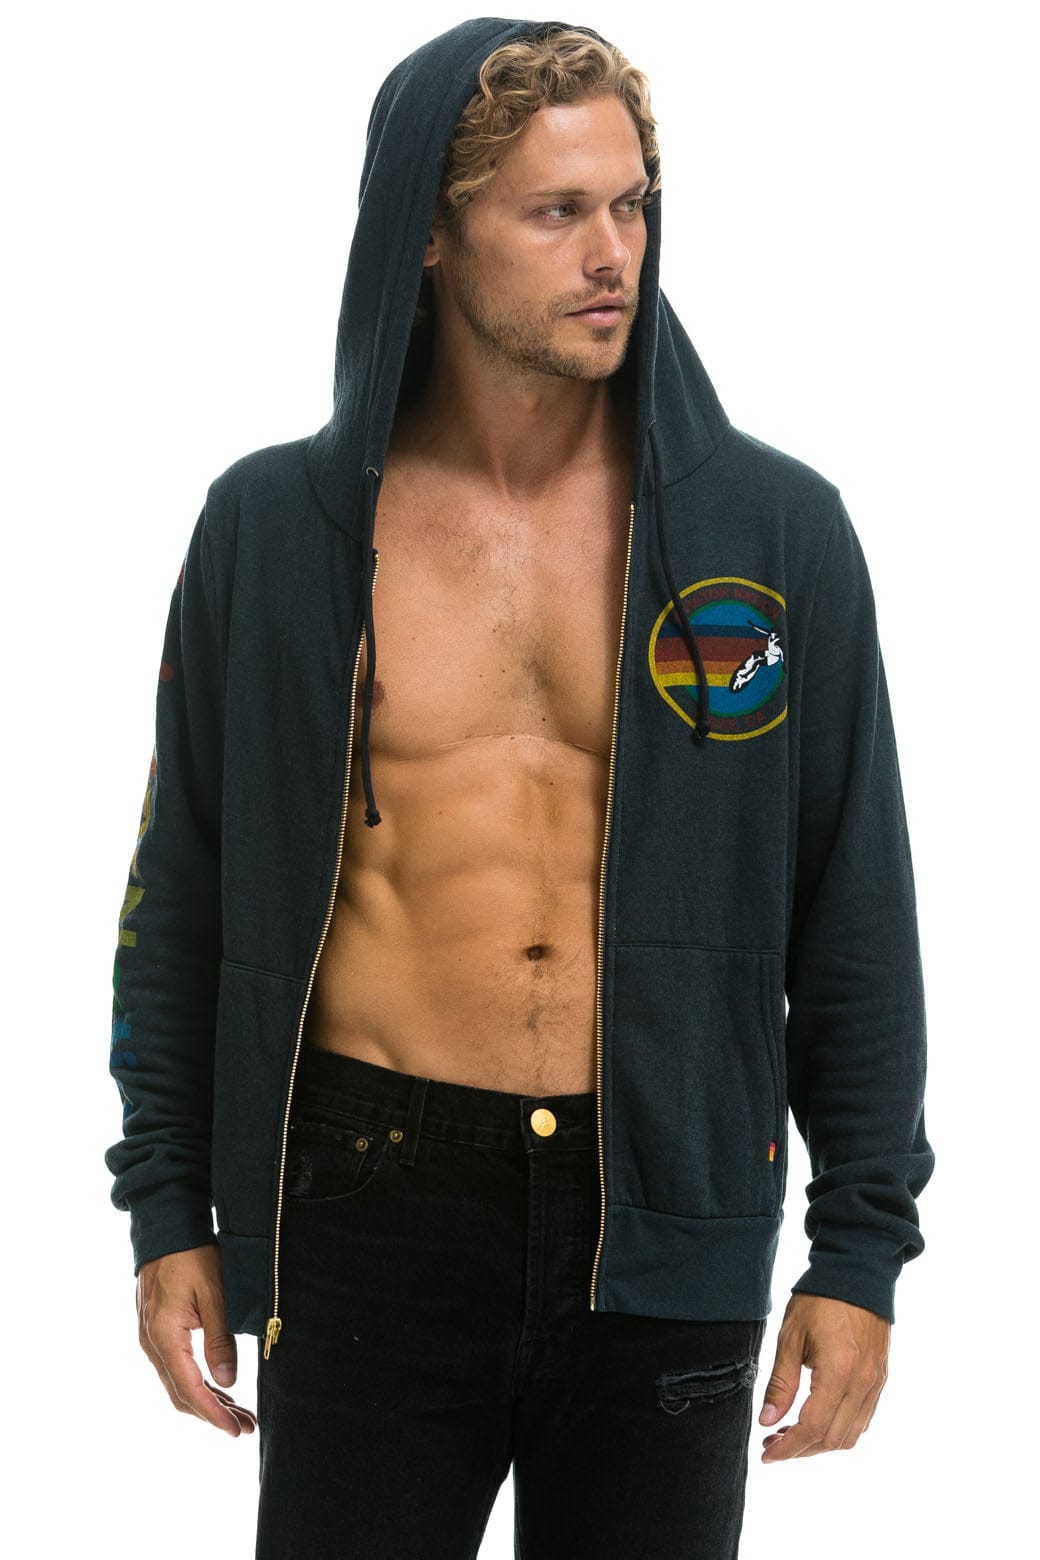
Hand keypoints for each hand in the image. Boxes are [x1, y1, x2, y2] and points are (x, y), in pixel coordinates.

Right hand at [136, 1244, 256, 1436]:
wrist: (165, 1229)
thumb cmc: (192, 1255)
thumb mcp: (214, 1293)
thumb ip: (220, 1339)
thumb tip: (229, 1381)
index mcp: (165, 1336)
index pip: (189, 1389)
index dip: (213, 1414)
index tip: (235, 1430)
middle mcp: (152, 1344)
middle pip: (181, 1394)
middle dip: (214, 1413)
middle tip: (245, 1425)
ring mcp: (151, 1339)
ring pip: (178, 1383)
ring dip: (207, 1400)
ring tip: (239, 1413)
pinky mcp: (156, 1332)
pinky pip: (175, 1368)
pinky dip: (198, 1382)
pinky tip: (220, 1387)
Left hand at [757, 1293, 888, 1460]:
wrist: (858, 1272)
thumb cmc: (820, 1299)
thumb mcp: (791, 1336)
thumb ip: (781, 1382)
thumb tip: (767, 1421)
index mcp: (838, 1373)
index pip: (812, 1428)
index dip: (787, 1448)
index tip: (766, 1454)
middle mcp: (862, 1384)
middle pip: (832, 1439)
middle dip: (800, 1450)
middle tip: (773, 1443)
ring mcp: (875, 1383)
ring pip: (851, 1435)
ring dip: (821, 1444)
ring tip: (792, 1434)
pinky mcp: (880, 1378)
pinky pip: (863, 1418)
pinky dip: (840, 1430)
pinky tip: (819, 1420)